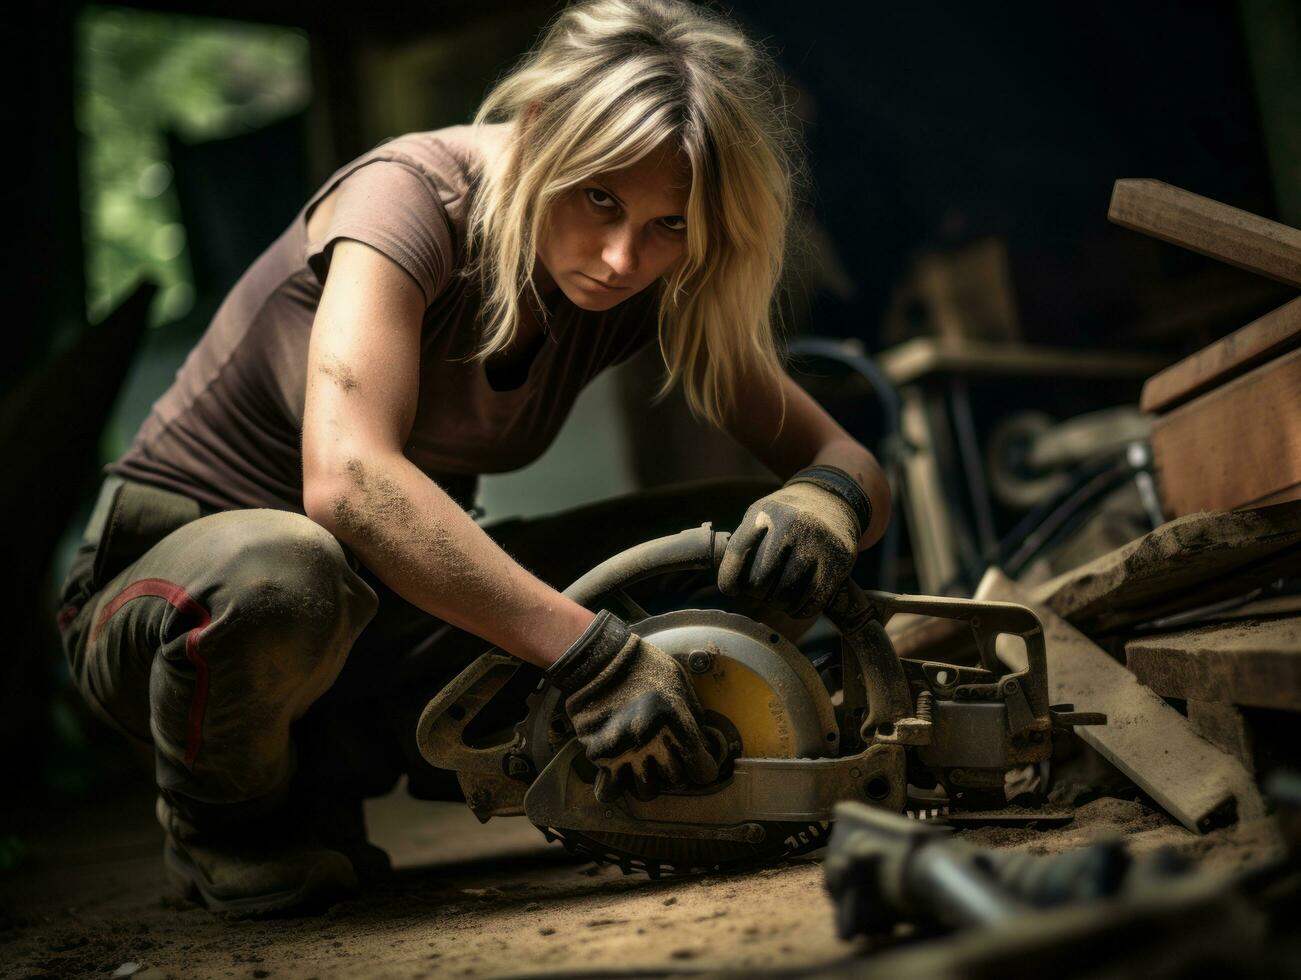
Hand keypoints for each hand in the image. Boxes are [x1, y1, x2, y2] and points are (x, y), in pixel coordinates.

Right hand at [547, 611, 719, 801]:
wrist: (598, 659)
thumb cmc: (644, 665)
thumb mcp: (680, 682)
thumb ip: (693, 714)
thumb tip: (703, 738)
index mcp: (677, 725)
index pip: (703, 771)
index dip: (705, 766)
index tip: (700, 760)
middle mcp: (653, 745)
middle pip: (676, 781)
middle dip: (677, 769)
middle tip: (671, 754)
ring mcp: (624, 755)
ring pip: (646, 791)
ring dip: (649, 779)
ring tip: (645, 763)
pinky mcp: (599, 757)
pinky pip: (609, 791)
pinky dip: (615, 786)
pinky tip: (618, 773)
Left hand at [718, 465, 868, 619]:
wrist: (833, 501)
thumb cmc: (788, 515)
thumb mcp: (762, 513)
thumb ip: (743, 541)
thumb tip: (730, 584)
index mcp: (769, 513)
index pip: (738, 553)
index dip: (728, 579)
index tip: (731, 588)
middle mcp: (795, 527)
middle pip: (759, 581)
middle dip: (754, 591)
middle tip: (759, 589)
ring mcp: (819, 547)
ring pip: (784, 596)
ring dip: (775, 603)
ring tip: (775, 595)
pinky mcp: (838, 565)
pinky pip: (811, 604)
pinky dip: (797, 610)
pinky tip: (793, 602)